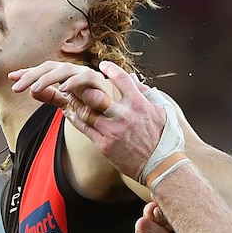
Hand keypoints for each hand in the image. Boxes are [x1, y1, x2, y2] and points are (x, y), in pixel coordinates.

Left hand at [10, 60, 175, 184]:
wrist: (160, 167)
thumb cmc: (164, 139)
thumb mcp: (162, 112)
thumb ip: (146, 94)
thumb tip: (135, 79)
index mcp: (140, 105)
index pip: (122, 80)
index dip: (111, 70)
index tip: (103, 65)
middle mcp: (125, 116)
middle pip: (96, 95)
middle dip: (81, 86)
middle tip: (73, 79)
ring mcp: (113, 130)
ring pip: (86, 111)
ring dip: (74, 101)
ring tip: (67, 94)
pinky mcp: (105, 145)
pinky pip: (84, 128)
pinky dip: (75, 117)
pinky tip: (70, 111)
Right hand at [132, 201, 199, 232]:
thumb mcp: (186, 221)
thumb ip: (171, 210)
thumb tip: (156, 207)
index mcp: (161, 210)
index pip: (155, 198)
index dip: (165, 207)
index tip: (178, 216)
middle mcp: (151, 221)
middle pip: (148, 210)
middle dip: (163, 220)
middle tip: (173, 229)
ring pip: (142, 223)